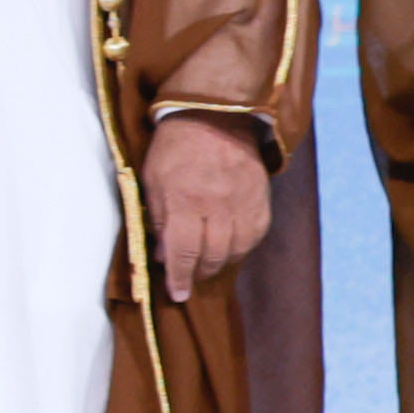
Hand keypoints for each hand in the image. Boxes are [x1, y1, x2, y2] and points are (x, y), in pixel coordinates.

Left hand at [138, 113, 273, 301]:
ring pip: (235, 250)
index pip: (182, 251)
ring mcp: (243, 203)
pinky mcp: (261, 200)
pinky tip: (229, 249)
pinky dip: (241, 248)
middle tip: (189, 278)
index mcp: (184, 200)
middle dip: (198, 273)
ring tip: (206, 265)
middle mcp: (216, 205)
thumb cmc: (175, 149)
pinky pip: (254, 236)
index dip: (179, 278)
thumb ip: (158, 220)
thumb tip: (163, 256)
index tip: (177, 295)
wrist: (215, 116)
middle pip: (211, 255)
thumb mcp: (152, 180)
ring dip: (220, 264)